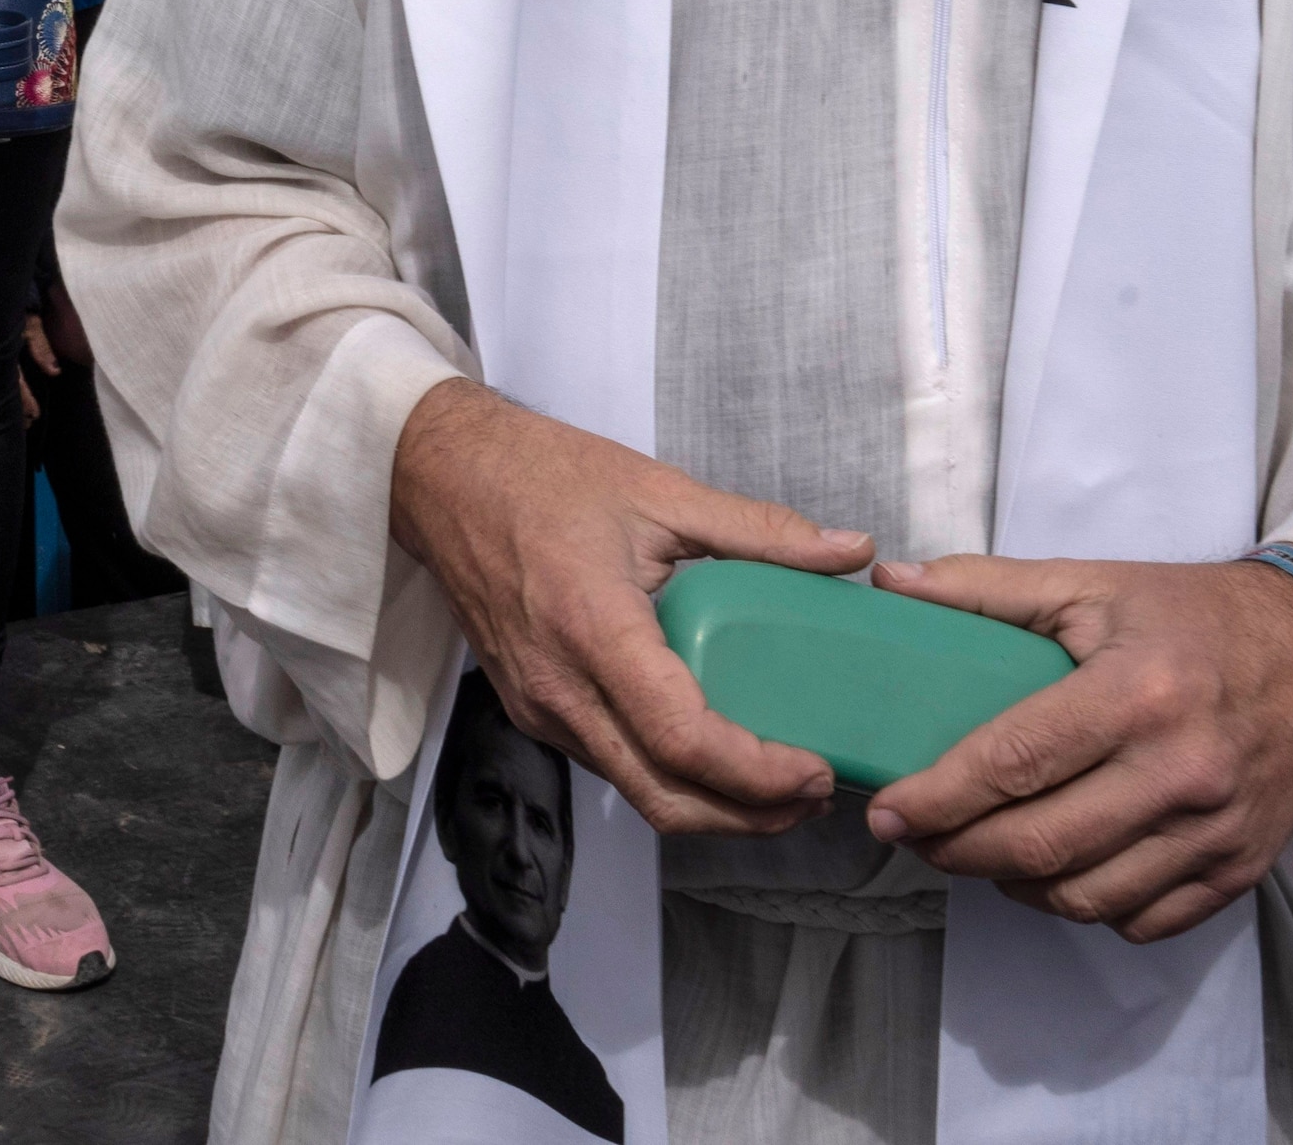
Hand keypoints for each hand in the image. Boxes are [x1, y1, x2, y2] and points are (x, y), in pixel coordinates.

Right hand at [384, 376, 873, 836]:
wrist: (443, 478)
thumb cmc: (541, 476)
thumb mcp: (660, 490)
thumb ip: (760, 529)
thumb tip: (850, 549)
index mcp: (593, 628)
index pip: (681, 738)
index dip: (755, 773)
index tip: (813, 769)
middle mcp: (560, 687)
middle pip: (662, 796)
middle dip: (746, 817)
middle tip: (812, 796)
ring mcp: (539, 707)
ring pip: (635, 790)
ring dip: (710, 805)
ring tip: (776, 780)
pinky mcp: (532, 709)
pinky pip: (608, 765)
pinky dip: (668, 777)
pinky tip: (711, 750)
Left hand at [862, 551, 1292, 939]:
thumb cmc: (1195, 617)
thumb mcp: (1094, 583)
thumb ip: (987, 586)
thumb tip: (892, 579)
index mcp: (1137, 693)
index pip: (1015, 762)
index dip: (939, 797)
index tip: (888, 812)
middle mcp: (1179, 772)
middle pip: (1042, 844)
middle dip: (958, 851)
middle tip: (917, 838)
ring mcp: (1215, 832)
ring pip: (1086, 897)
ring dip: (1014, 887)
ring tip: (978, 853)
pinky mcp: (1239, 870)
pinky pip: (1143, 921)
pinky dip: (1086, 908)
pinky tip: (1055, 874)